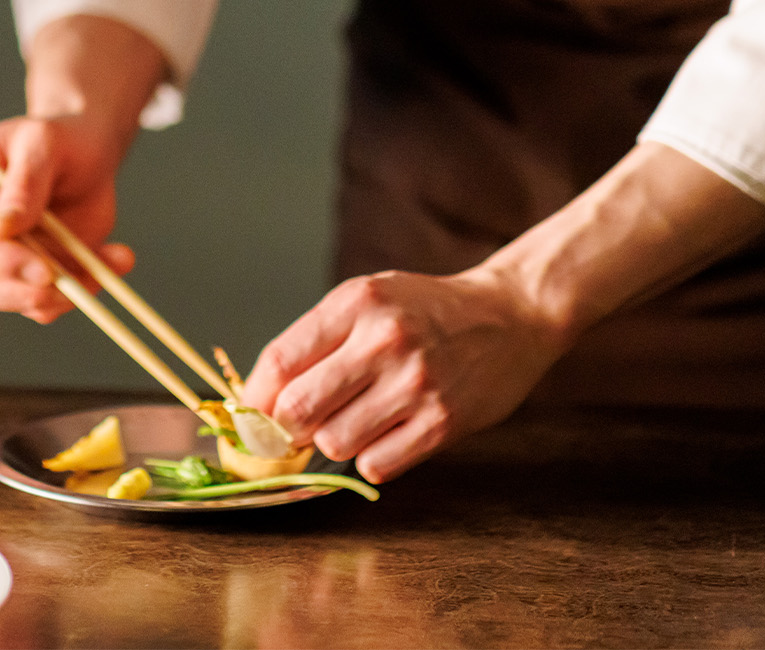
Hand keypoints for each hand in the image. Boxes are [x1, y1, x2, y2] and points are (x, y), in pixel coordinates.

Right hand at [0, 113, 133, 322]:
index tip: (42, 269)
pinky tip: (111, 260)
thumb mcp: (43, 145)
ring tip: (110, 260)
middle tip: (75, 280)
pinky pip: (41, 304)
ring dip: (60, 292)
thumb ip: (23, 184)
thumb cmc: (56, 141)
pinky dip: (79, 289)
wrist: (85, 158)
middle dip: (27, 288)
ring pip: (8, 299)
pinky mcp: (17, 281)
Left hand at [242, 143, 764, 481]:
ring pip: (334, 443)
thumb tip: (261, 397)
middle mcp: (383, 339)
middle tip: (299, 426)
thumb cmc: (426, 309)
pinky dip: (371, 459)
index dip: (256, 397)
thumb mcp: (369, 299)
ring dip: (334, 442)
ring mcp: (415, 382)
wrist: (511, 315)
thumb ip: (318, 340)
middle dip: (288, 427)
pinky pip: (376, 465)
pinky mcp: (442, 422)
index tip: (253, 414)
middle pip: (298, 408)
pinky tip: (386, 435)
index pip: (280, 360)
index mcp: (357, 302)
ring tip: (355, 421)